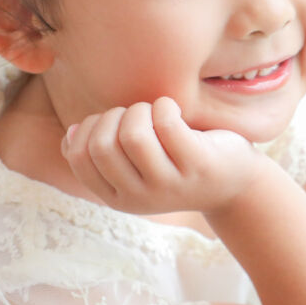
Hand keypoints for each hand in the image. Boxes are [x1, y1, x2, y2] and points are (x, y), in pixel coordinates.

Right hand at [60, 97, 264, 214]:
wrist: (233, 181)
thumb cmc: (176, 163)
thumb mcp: (134, 166)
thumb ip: (103, 154)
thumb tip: (73, 133)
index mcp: (118, 198)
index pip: (80, 158)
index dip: (88, 128)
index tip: (111, 121)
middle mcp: (140, 198)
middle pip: (102, 146)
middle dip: (113, 116)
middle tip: (136, 114)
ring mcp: (170, 184)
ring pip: (133, 135)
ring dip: (139, 110)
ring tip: (154, 111)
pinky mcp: (197, 165)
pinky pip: (166, 124)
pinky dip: (164, 105)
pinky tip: (172, 109)